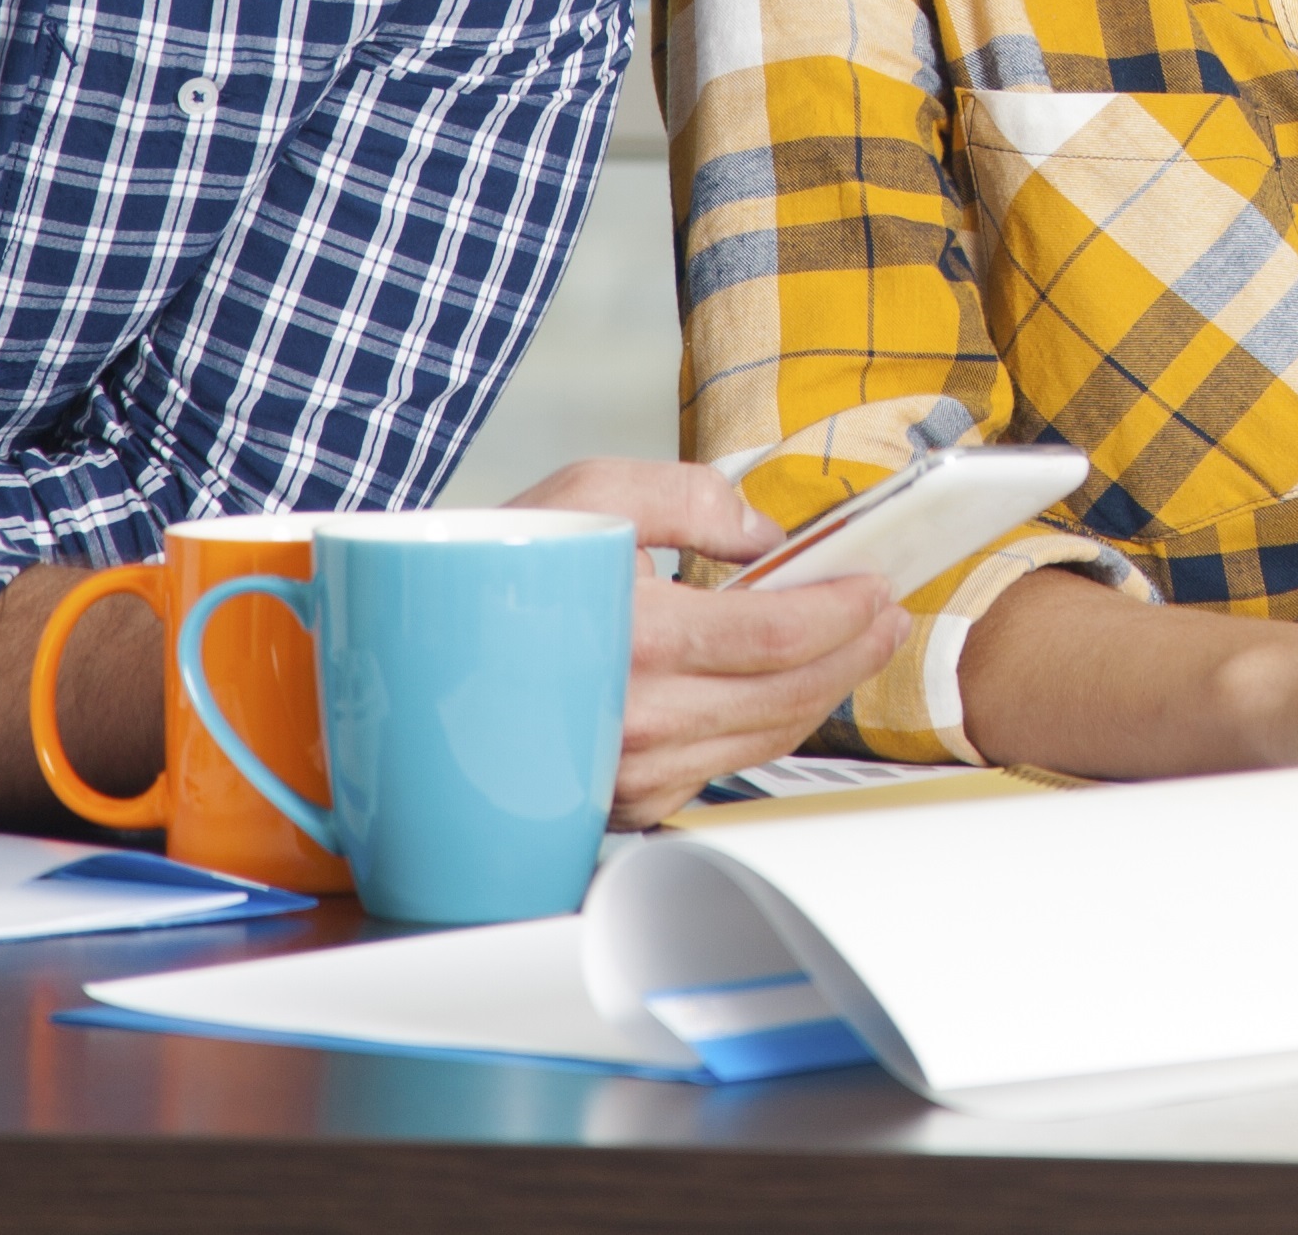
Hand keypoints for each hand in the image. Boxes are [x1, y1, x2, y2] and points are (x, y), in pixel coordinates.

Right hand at [506, 458, 906, 823]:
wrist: (411, 664)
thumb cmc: (494, 575)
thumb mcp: (586, 496)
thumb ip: (689, 496)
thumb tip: (766, 534)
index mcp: (632, 639)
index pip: (777, 633)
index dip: (843, 610)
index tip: (876, 586)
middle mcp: (632, 719)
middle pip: (787, 694)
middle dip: (854, 652)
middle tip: (886, 615)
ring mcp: (626, 771)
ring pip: (764, 738)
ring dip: (824, 692)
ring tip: (856, 647)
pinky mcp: (620, 800)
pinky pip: (723, 768)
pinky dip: (768, 727)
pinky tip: (788, 689)